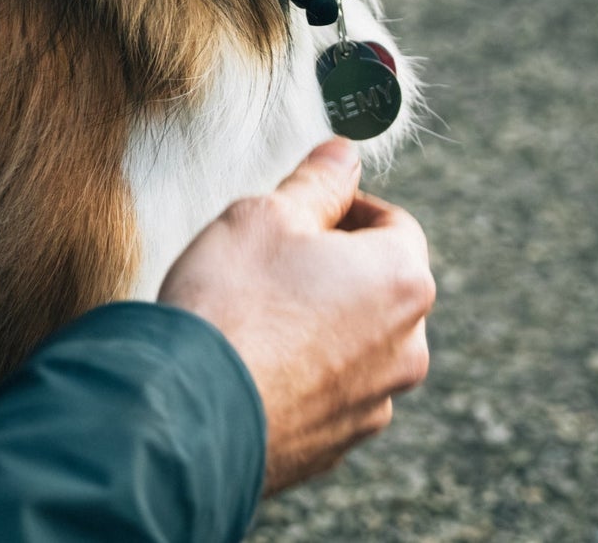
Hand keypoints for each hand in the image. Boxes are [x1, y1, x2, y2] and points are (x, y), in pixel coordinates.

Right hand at [158, 138, 435, 494]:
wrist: (192, 413)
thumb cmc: (233, 302)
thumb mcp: (266, 213)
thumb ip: (316, 180)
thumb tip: (344, 154)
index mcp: (400, 280)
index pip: (396, 223)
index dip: (347, 206)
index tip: (303, 207)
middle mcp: (405, 347)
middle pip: (379, 284)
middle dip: (333, 264)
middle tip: (272, 254)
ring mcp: (375, 403)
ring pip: (356, 340)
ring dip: (321, 318)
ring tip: (256, 309)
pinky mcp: (338, 443)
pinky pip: (329, 389)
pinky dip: (302, 369)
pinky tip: (251, 358)